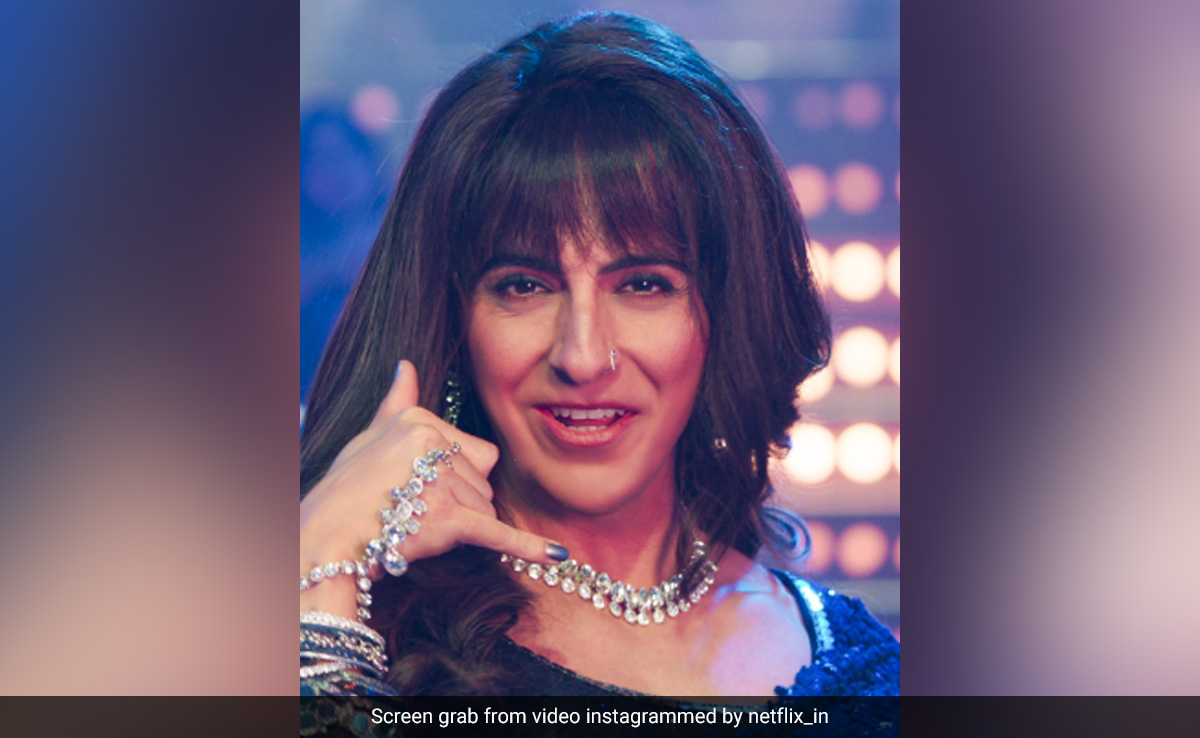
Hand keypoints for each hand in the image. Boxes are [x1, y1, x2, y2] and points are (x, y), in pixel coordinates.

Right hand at [300, 360, 563, 615]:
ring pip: (484, 509)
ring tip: (413, 526)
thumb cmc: (347, 492)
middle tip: (410, 511)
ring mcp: (440, 480)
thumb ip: (396, 401)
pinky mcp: (447, 518)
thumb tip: (406, 365)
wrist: (324, 540)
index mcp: (419, 419)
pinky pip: (498, 532)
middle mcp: (431, 443)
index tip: (412, 488)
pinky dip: (528, 547)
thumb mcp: (368, 437)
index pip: (474, 452)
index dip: (451, 477)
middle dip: (457, 503)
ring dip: (457, 526)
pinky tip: (557, 555)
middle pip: (481, 482)